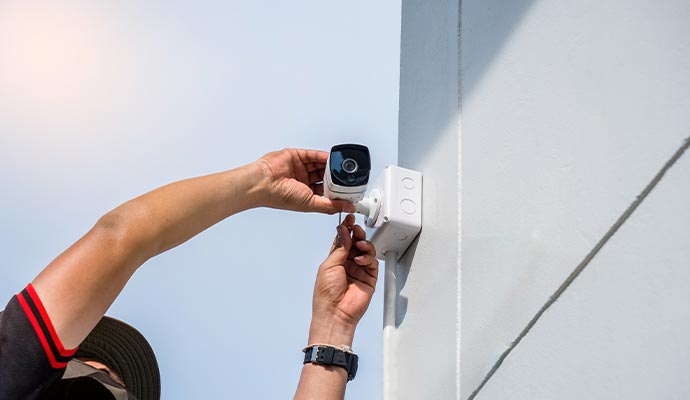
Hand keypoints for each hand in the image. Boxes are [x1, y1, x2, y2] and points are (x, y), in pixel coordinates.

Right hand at [257, 148, 355, 213]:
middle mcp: (303, 181)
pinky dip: (322, 156)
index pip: (326, 191)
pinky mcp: (296, 156)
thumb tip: (348, 208)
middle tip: (346, 175)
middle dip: (335, 176)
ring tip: (340, 165)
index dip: (337, 190)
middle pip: (324, 176)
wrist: (265, 183)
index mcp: (306, 195)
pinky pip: (312, 155)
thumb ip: (331, 206)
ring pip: (319, 165)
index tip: (348, 189)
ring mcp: (300, 168)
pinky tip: (330, 157)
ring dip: (330, 165)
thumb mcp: (311, 204)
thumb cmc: (280, 196)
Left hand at [309, 214, 378, 345]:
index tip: (349, 218)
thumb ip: (340, 247)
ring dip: (364, 244)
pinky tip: (361, 259)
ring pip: (366, 250)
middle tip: (356, 228)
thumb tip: (344, 231)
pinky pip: (372, 263)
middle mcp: (348, 264)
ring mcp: (359, 270)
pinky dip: (368, 257)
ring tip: (360, 244)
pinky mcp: (370, 278)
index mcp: (336, 260)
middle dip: (357, 234)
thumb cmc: (326, 293)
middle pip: (356, 243)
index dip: (347, 229)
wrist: (335, 312)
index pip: (343, 240)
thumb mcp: (329, 265)